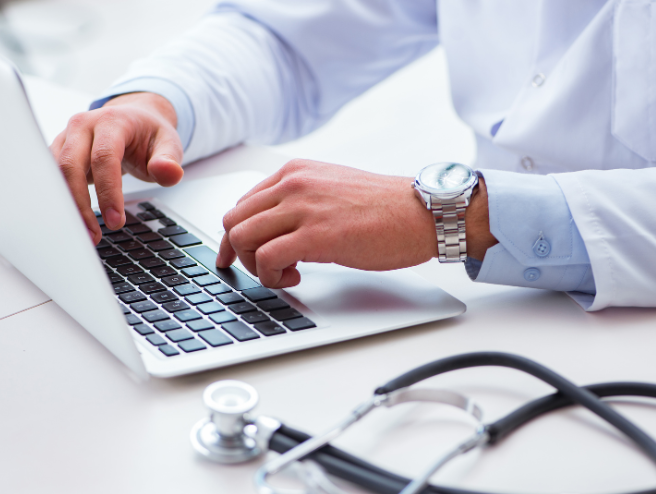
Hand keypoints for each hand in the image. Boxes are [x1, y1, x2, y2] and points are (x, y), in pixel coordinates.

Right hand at [49, 92, 183, 242]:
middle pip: (70, 165)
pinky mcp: (58, 151)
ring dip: (67, 206)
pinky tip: (72, 221)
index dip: (108, 191)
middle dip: (80, 204)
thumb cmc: (149, 134)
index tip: (116, 221)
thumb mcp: (169, 144)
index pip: (104, 157)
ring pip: (55, 173)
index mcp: (112, 121)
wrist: (134, 118)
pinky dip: (60, 200)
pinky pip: (52, 177)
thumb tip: (170, 173)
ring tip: (84, 234)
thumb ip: (169, 161)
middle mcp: (83, 125)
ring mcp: (66, 137)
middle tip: (94, 235)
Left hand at [217, 160, 438, 287]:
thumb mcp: (331, 190)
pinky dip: (272, 276)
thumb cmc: (384, 207)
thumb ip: (300, 202)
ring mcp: (302, 208)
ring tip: (284, 273)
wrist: (420, 212)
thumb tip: (274, 230)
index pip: (242, 204)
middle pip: (234, 221)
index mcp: (294, 172)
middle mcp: (292, 184)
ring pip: (242, 237)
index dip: (237, 236)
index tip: (239, 255)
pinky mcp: (315, 235)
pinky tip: (295, 278)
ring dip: (255, 266)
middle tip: (262, 270)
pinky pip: (266, 258)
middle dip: (240, 253)